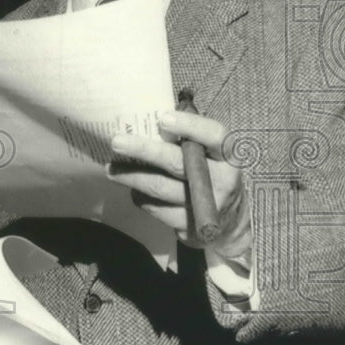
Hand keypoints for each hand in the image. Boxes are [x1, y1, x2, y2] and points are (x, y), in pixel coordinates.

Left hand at [108, 110, 250, 258]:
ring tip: (111, 168)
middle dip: (144, 150)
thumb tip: (151, 117)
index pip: (214, 136)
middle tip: (117, 142)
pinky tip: (132, 188)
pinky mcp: (191, 227)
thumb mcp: (212, 154)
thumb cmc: (212, 173)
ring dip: (131, 176)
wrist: (232, 220)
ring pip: (160, 187)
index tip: (162, 118)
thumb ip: (190, 137)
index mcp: (229, 156)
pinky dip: (140, 196)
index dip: (190, 126)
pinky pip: (156, 208)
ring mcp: (207, 206)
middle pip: (177, 163)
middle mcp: (222, 181)